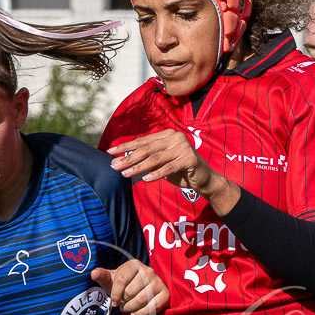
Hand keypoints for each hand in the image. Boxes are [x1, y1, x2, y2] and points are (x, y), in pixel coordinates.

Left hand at [94, 261, 166, 314]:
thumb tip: (93, 273)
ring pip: (140, 300)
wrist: (140, 293)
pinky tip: (136, 313)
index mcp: (134, 264)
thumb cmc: (122, 286)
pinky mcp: (165, 293)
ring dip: (131, 308)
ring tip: (128, 308)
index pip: (121, 280)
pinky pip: (152, 307)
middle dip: (124, 302)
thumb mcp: (110, 280)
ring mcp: (158, 281)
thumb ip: (101, 276)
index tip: (114, 301)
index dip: (115, 294)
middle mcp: (148, 270)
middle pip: (130, 292)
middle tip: (123, 303)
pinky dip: (141, 313)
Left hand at [109, 130, 228, 203]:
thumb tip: (122, 161)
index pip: (142, 141)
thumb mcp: (161, 163)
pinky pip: (169, 168)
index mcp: (167, 135)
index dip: (125, 146)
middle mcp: (175, 137)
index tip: (110, 152)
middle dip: (129, 157)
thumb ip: (147, 159)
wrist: (204, 179)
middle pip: (147, 149)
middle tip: (114, 166)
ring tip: (125, 174)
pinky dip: (156, 174)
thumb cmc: (180, 171)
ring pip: (156, 158)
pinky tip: (145, 180)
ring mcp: (183, 147)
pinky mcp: (190, 158)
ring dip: (138, 167)